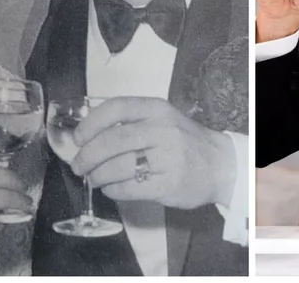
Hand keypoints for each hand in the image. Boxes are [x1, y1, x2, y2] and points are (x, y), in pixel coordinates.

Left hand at [70, 97, 235, 209]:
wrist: (220, 164)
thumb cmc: (184, 141)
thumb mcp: (162, 120)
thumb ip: (131, 122)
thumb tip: (86, 135)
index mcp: (157, 109)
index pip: (116, 108)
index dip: (90, 123)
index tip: (78, 138)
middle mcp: (162, 130)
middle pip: (112, 141)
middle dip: (87, 156)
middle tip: (78, 165)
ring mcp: (167, 158)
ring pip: (117, 167)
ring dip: (97, 175)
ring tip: (93, 178)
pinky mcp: (168, 184)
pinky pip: (128, 188)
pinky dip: (112, 190)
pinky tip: (110, 188)